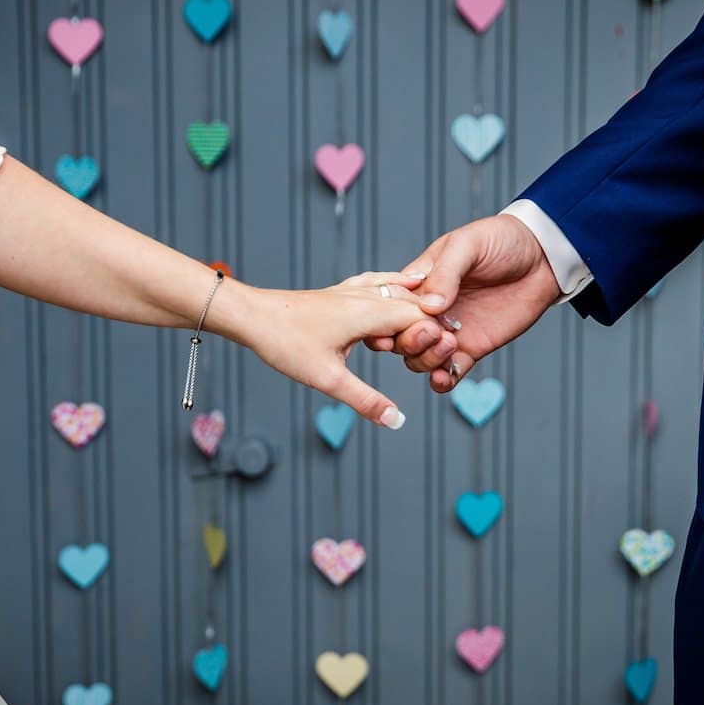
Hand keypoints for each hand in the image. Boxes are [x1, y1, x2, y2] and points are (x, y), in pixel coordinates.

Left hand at [241, 272, 434, 427]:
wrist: (252, 314)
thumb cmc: (286, 343)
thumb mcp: (327, 379)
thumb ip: (365, 400)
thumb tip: (396, 421)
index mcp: (369, 312)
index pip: (421, 318)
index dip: (438, 336)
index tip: (449, 355)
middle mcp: (366, 296)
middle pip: (415, 302)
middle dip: (433, 322)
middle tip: (451, 344)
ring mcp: (352, 290)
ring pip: (398, 289)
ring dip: (417, 305)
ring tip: (436, 320)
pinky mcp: (340, 292)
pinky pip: (378, 283)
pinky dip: (396, 287)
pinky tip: (399, 285)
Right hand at [366, 214, 560, 391]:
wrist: (541, 257)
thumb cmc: (500, 241)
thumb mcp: (467, 245)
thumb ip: (445, 274)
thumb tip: (429, 307)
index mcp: (418, 285)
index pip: (389, 308)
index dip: (385, 320)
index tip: (395, 323)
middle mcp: (427, 312)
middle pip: (399, 338)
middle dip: (409, 340)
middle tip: (434, 330)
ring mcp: (448, 332)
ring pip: (419, 359)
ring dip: (427, 358)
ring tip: (451, 343)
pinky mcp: (471, 349)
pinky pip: (449, 373)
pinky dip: (443, 380)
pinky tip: (445, 376)